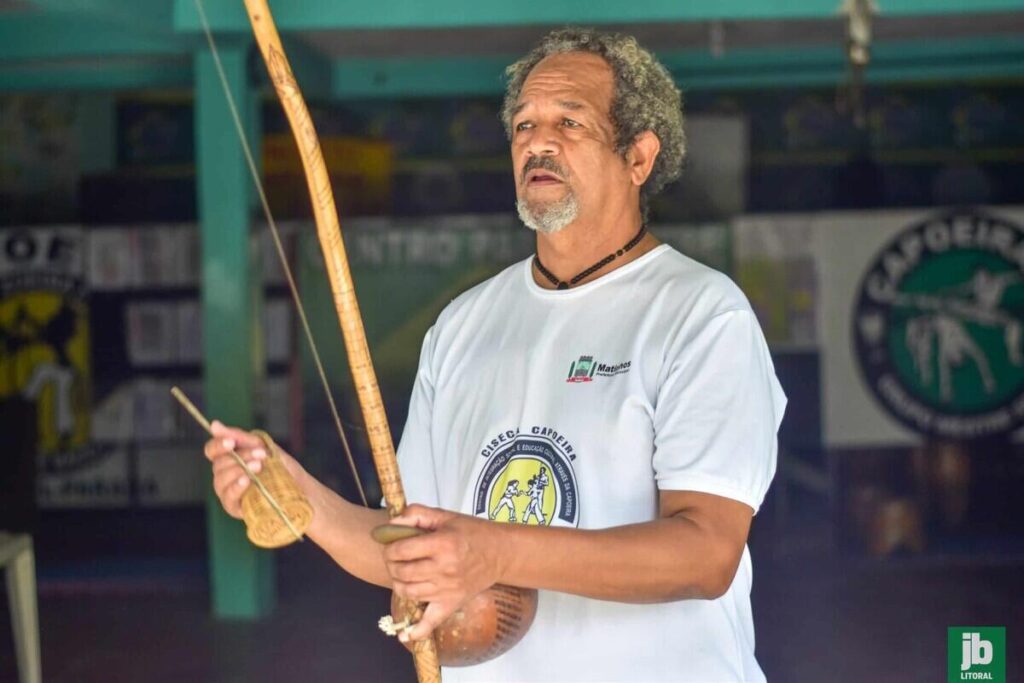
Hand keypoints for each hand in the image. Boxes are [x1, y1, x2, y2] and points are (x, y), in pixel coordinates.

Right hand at [203, 421, 301, 518]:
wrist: (301, 487)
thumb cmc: (281, 466)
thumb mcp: (264, 446)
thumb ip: (240, 437)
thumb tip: (214, 425)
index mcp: (230, 459)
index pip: (211, 451)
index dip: (217, 445)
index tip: (231, 442)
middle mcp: (225, 476)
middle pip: (218, 465)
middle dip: (240, 457)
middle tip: (261, 454)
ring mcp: (229, 493)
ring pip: (220, 481)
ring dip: (238, 470)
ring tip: (258, 466)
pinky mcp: (236, 508)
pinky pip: (228, 498)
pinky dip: (236, 487)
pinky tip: (247, 481)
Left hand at [383, 505, 506, 641]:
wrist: (500, 553)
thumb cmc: (472, 532)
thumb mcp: (445, 515)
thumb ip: (416, 514)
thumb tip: (391, 524)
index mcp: (442, 544)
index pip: (402, 550)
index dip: (390, 548)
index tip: (390, 545)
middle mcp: (444, 569)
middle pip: (403, 572)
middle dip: (391, 565)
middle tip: (394, 559)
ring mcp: (447, 589)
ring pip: (410, 592)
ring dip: (398, 583)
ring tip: (401, 575)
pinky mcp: (452, 604)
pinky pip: (432, 621)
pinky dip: (417, 630)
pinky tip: (405, 634)